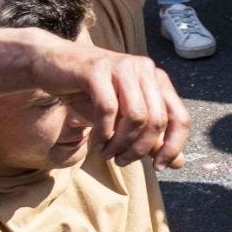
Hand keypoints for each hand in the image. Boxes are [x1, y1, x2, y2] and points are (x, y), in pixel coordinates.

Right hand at [41, 45, 191, 166]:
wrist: (51, 64)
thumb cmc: (90, 93)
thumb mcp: (122, 119)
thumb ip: (151, 139)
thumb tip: (177, 163)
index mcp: (157, 79)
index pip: (180, 118)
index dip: (173, 147)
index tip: (159, 167)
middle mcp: (145, 70)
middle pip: (158, 120)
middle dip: (140, 149)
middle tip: (122, 161)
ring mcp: (122, 67)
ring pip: (136, 116)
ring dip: (121, 143)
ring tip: (108, 154)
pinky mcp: (98, 69)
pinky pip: (109, 109)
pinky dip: (104, 133)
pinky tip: (97, 142)